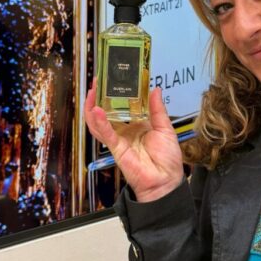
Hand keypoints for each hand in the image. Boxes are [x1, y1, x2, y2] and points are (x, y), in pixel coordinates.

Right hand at [84, 83, 184, 202]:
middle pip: (106, 112)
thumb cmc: (167, 159)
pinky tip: (96, 111)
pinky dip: (99, 123)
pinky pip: (105, 134)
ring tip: (92, 91)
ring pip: (99, 122)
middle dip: (100, 97)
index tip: (115, 78)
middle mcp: (125, 131)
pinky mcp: (116, 149)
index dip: (116, 93)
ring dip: (93, 107)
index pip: (122, 106)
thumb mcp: (165, 129)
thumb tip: (155, 89)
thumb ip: (158, 109)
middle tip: (98, 81)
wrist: (166, 181)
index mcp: (137, 125)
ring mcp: (119, 140)